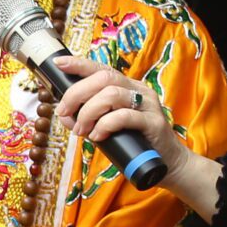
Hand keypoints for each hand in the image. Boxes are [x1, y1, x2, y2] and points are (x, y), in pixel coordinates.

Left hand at [50, 57, 191, 181]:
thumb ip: (87, 120)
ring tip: (82, 130)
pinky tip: (98, 136)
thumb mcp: (105, 129)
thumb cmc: (133, 143)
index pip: (102, 69)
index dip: (80, 64)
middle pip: (103, 78)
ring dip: (88, 112)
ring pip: (111, 94)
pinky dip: (105, 125)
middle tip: (65, 113)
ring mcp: (148, 104)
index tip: (59, 63)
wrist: (166, 162)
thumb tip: (64, 116)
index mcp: (127, 87)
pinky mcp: (154, 122)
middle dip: (77, 93)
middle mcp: (138, 90)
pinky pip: (124, 116)